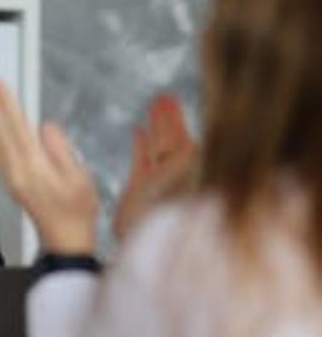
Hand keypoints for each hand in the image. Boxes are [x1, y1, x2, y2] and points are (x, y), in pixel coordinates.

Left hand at [0, 78, 98, 253]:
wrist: (65, 240)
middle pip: (0, 130)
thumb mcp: (79, 178)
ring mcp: (12, 178)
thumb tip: (46, 127)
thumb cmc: (77, 212)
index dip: (6, 101)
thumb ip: (61, 149)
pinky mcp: (11, 184)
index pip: (17, 125)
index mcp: (35, 166)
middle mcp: (18, 171)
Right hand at [112, 93, 198, 239]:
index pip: (186, 138)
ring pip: (157, 148)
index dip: (178, 120)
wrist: (148, 239)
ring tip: (153, 105)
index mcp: (193, 169)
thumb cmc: (174, 208)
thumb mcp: (190, 168)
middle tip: (163, 97)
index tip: (172, 99)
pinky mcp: (138, 192)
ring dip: (155, 127)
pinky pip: (141, 162)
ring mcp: (157, 184)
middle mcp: (178, 176)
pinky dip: (140, 146)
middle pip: (172, 140)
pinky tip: (138, 131)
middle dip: (168, 119)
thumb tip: (199, 132)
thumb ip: (192, 150)